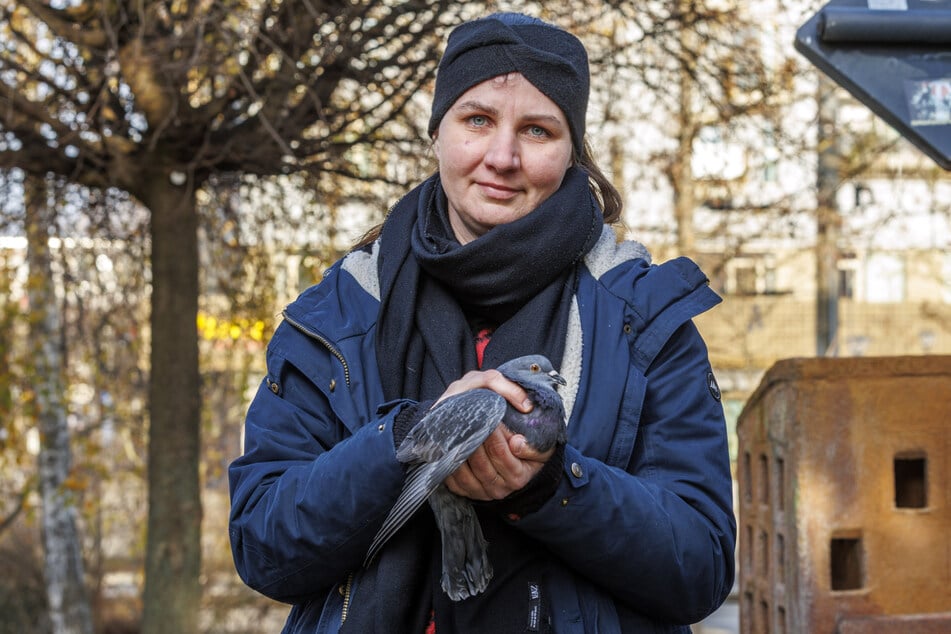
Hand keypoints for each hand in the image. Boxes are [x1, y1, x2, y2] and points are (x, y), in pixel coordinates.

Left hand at [436, 369, 554, 500]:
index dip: (493, 434)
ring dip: (458, 452)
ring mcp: (482, 493)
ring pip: (464, 474)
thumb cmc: (529, 451)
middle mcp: (500, 489)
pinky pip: (453, 482)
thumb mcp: (541, 447)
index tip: (487, 416)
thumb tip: (516, 443)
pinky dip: (448, 466)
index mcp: (518, 477)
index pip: (501, 453)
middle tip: (466, 420)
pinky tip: (447, 448)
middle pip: (480, 463)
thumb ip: (532, 446)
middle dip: (472, 440)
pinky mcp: (467, 493)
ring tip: (455, 431)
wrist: (521, 465)